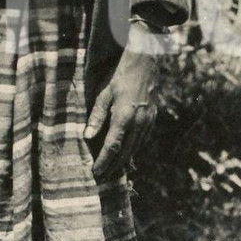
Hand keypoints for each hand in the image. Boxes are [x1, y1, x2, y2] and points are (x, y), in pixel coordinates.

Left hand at [84, 47, 158, 179]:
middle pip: (125, 153)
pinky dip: (133, 150)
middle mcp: (138, 123)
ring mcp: (148, 122)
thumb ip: (96, 116)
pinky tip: (126, 154)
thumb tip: (87, 137)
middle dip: (113, 167)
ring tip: (112, 170)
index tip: (95, 172)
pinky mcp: (152, 119)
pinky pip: (142, 140)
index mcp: (124, 117)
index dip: (104, 162)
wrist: (145, 63)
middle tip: (102, 178)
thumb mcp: (104, 94)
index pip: (112, 147)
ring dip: (123, 161)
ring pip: (135, 149)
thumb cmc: (119, 76)